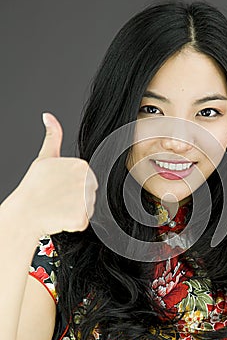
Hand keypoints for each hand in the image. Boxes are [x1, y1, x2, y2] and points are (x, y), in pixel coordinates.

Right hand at [8, 112, 97, 235]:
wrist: (24, 212)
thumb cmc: (34, 186)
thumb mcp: (44, 157)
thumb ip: (53, 136)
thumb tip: (49, 116)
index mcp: (81, 165)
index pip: (87, 179)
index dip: (72, 185)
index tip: (59, 186)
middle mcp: (87, 181)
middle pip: (90, 193)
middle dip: (76, 198)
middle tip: (57, 198)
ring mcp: (85, 200)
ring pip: (88, 208)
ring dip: (75, 210)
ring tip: (58, 207)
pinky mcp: (82, 218)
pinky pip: (83, 221)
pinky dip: (73, 223)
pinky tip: (60, 216)